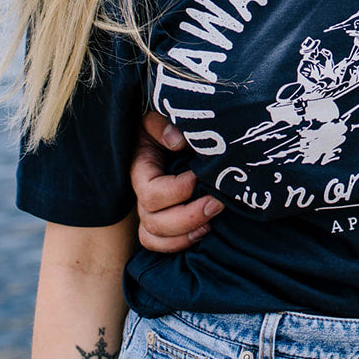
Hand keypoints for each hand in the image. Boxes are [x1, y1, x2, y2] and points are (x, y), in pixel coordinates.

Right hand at [131, 110, 221, 251]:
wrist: (175, 131)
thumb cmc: (168, 123)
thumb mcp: (160, 115)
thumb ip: (164, 125)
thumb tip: (176, 142)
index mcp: (142, 169)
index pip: (151, 193)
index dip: (177, 191)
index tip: (199, 177)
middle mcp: (142, 193)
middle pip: (153, 221)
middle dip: (188, 217)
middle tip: (217, 203)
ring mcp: (151, 209)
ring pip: (154, 237)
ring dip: (185, 235)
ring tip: (211, 222)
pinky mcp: (163, 218)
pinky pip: (160, 243)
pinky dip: (180, 243)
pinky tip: (204, 231)